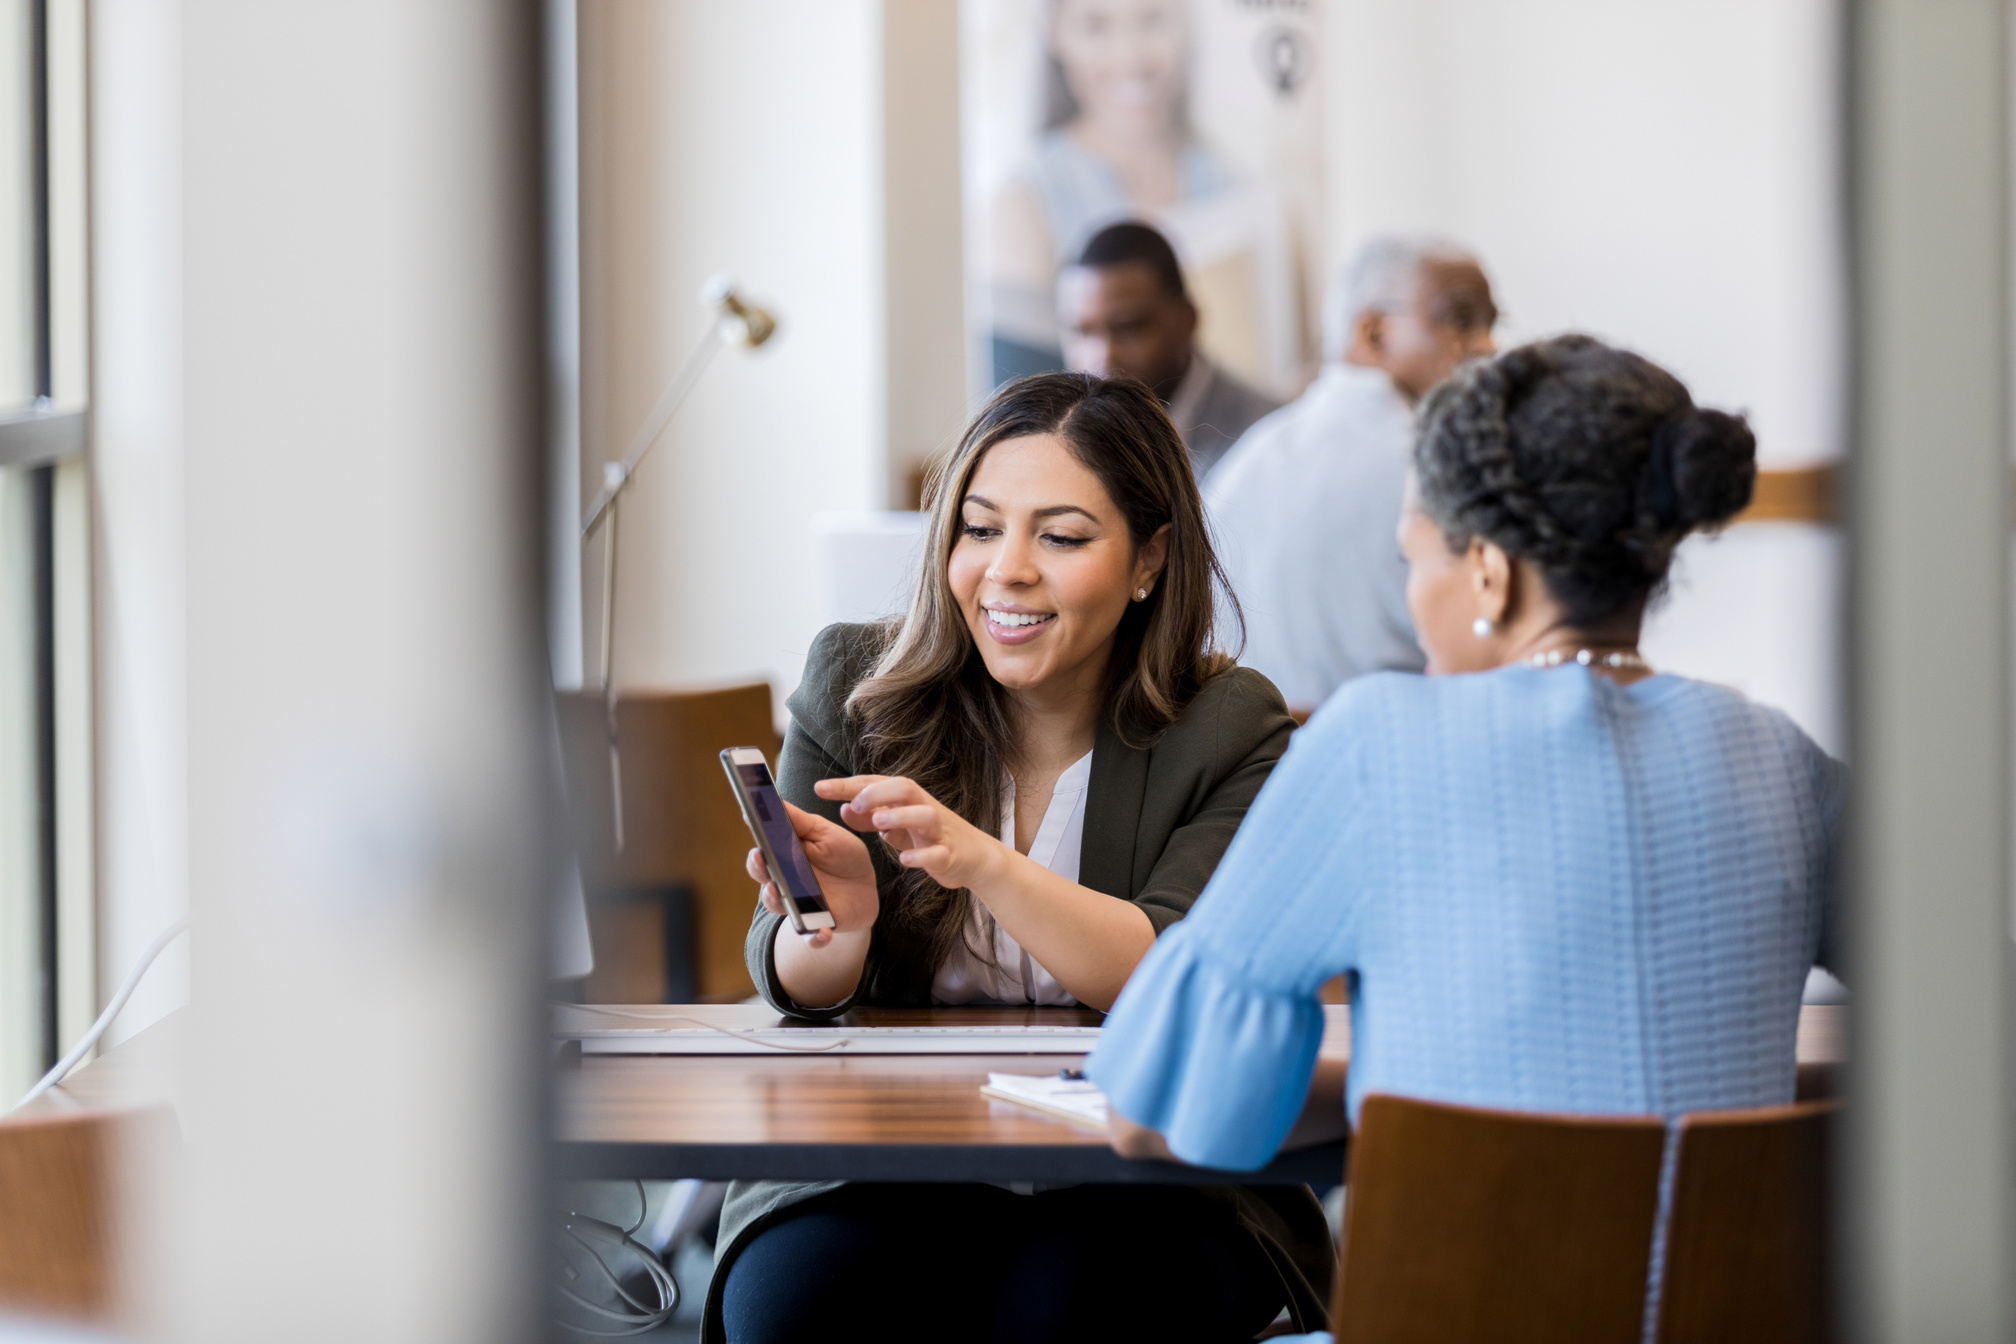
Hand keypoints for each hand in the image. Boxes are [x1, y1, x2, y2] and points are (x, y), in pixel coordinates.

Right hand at [745, 799, 879, 949]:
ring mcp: (799, 906)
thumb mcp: (824, 833)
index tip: (751, 832)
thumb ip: (799, 821)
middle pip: (763, 878)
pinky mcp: (817, 926)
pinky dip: (814, 938)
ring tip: (779, 892)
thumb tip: (771, 800)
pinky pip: (811, 937)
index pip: (762, 853)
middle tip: (762, 859)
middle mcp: (784, 883)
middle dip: (760, 870)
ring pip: (779, 907)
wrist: (864, 887)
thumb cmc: (840, 855)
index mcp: (784, 858)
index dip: (756, 844)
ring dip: (777, 901)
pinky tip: (823, 934)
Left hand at [815, 775, 1008, 892]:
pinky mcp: (950, 855)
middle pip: (905, 788)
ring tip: (879, 822)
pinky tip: (904, 861)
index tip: (820, 788)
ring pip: (926, 815)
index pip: (876, 784)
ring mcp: (939, 831)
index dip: (848, 785)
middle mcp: (924, 808)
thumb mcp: (897, 824)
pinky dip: (922, 856)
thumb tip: (843, 808)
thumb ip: (870, 817)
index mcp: (908, 799)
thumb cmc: (930, 836)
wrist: (974, 857)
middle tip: (853, 803)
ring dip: (901, 816)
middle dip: (878, 792)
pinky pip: (938, 853)